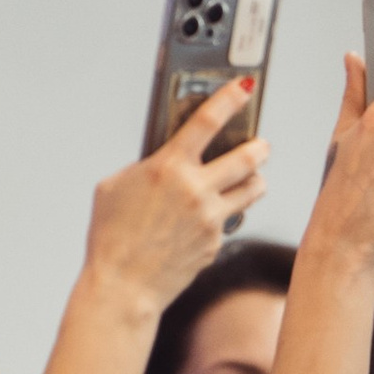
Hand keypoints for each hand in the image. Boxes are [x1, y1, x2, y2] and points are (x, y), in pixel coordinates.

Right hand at [86, 77, 269, 312]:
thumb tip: (165, 156)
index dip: (231, 98)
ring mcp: (211, 218)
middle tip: (261, 143)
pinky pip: (232, 219)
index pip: (209, 121)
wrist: (124, 287)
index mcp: (168, 167)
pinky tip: (214, 214)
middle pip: (248, 157)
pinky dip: (228, 212)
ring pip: (254, 189)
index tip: (246, 86)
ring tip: (252, 176)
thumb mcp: (115, 186)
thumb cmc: (111, 236)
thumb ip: (144, 166)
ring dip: (256, 178)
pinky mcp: (216, 242)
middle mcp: (196, 190)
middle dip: (259, 146)